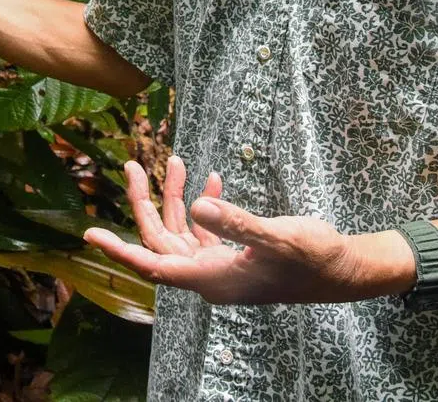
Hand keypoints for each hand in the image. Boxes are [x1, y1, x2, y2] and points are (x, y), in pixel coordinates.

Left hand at [83, 155, 389, 304]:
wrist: (346, 270)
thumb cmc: (313, 257)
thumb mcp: (276, 235)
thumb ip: (236, 222)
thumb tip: (198, 206)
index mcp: (211, 278)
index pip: (154, 264)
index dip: (121, 249)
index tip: (91, 232)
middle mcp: (210, 275)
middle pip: (162, 239)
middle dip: (145, 202)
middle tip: (132, 165)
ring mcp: (222, 266)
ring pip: (182, 230)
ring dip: (175, 197)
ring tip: (176, 159)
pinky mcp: (236, 255)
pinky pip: (206, 229)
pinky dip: (204, 203)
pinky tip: (212, 179)